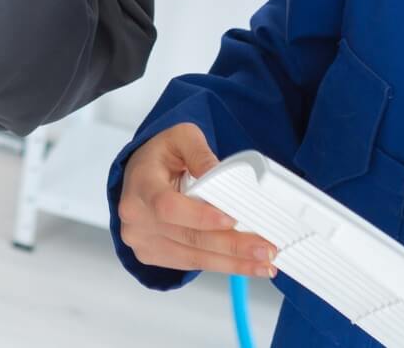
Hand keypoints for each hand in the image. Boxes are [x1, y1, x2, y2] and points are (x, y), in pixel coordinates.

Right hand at [115, 123, 277, 277]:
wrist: (138, 175)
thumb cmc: (160, 156)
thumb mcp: (180, 138)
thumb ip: (200, 154)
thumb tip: (222, 175)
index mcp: (141, 185)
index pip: (168, 206)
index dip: (200, 216)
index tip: (232, 220)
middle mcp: (136, 218)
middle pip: (188, 237)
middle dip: (231, 245)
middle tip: (266, 248)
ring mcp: (143, 240)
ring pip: (193, 257)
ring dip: (233, 263)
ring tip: (265, 263)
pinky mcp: (153, 255)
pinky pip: (191, 264)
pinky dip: (222, 266)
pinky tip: (246, 265)